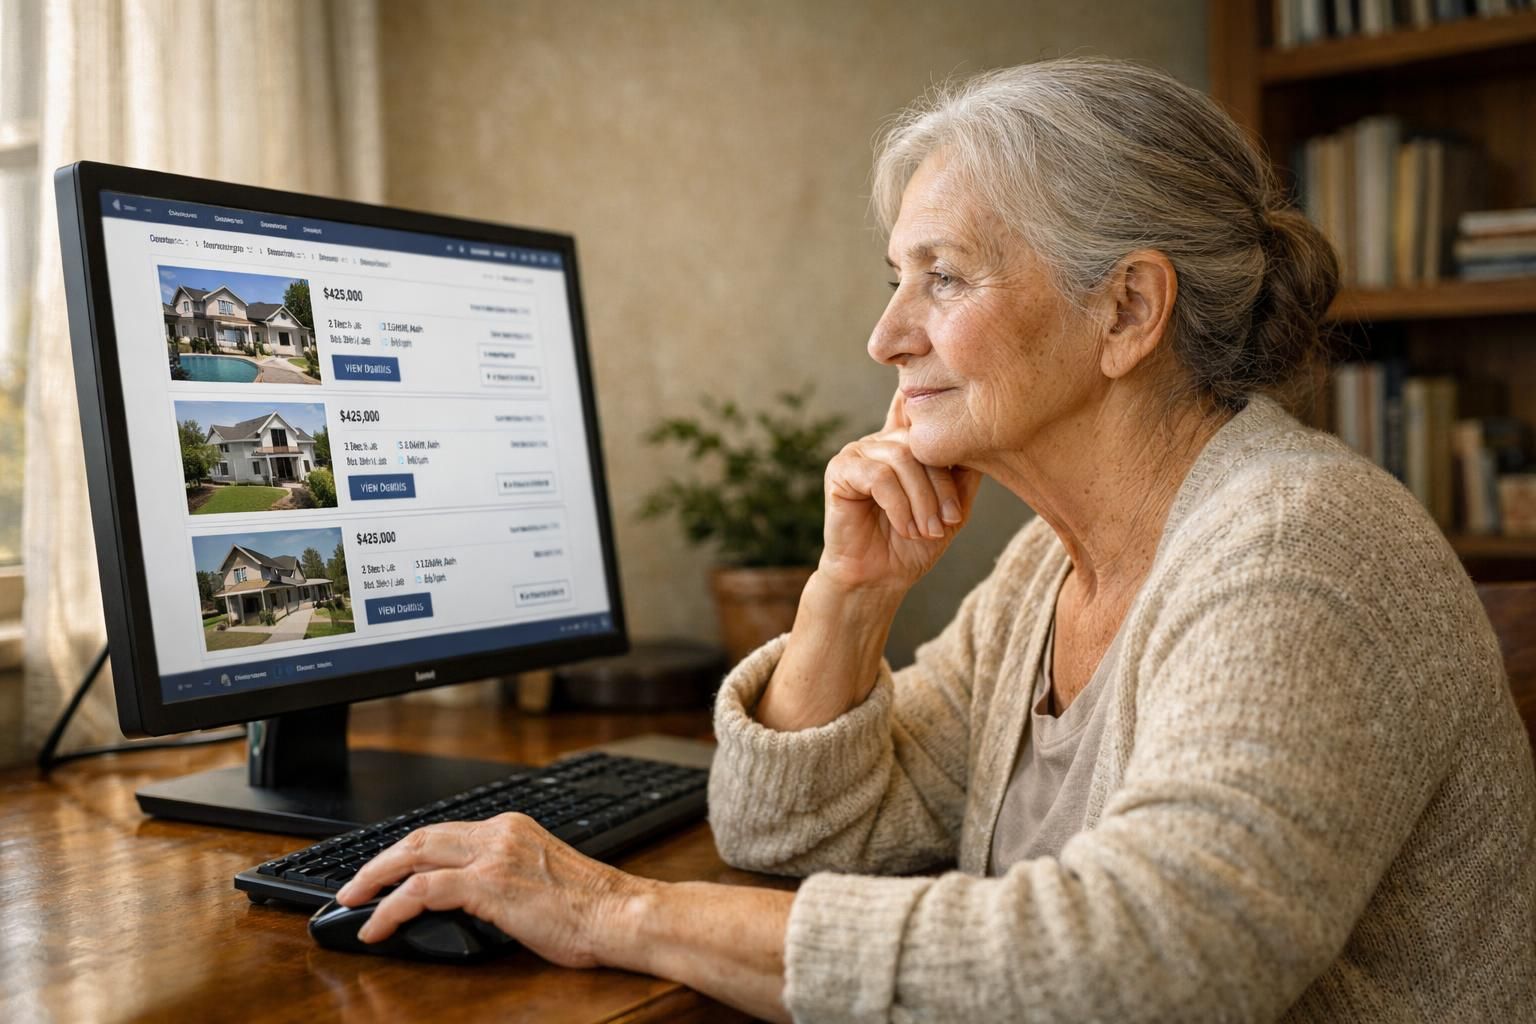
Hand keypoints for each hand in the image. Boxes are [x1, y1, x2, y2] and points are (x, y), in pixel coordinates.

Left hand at [334, 813, 650, 968]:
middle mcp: (500, 833)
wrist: (619, 915)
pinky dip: (392, 907)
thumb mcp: (539, 881)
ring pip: (414, 855)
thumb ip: (502, 879)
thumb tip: (464, 903)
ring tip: (352, 903)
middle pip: (420, 836)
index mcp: (512, 828)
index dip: (406, 852)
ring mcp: (493, 855)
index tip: (384, 871)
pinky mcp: (489, 884)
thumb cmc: (591, 909)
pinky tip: (378, 925)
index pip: (443, 832)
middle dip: (379, 861)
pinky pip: (423, 891)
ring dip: (374, 878)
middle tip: (352, 886)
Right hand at [818, 390, 981, 591]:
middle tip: (948, 522)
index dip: (926, 391)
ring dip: (922, 501)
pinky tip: (905, 529)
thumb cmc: (914, 545)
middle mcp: (881, 441)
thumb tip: (983, 442)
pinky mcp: (840, 471)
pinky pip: (878, 477)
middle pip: (920, 443)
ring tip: (928, 531)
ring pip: (901, 459)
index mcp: (906, 445)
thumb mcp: (952, 508)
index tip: (953, 380)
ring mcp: (858, 452)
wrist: (879, 579)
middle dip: (940, 486)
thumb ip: (965, 475)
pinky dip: (899, 506)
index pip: (916, 407)